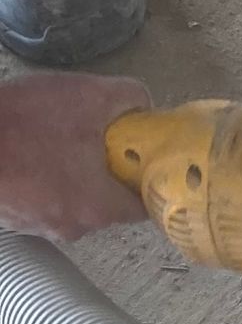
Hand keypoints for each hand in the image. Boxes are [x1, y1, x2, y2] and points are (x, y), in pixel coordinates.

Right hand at [0, 74, 150, 240]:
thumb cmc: (23, 122)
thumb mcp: (86, 95)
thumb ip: (128, 98)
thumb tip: (143, 107)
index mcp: (99, 208)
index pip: (142, 206)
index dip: (146, 179)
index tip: (141, 155)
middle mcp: (72, 228)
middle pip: (106, 202)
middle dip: (105, 171)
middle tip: (93, 137)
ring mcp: (38, 227)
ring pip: (70, 200)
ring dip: (69, 173)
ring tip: (52, 139)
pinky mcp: (12, 218)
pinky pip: (39, 198)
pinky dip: (40, 177)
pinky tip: (28, 150)